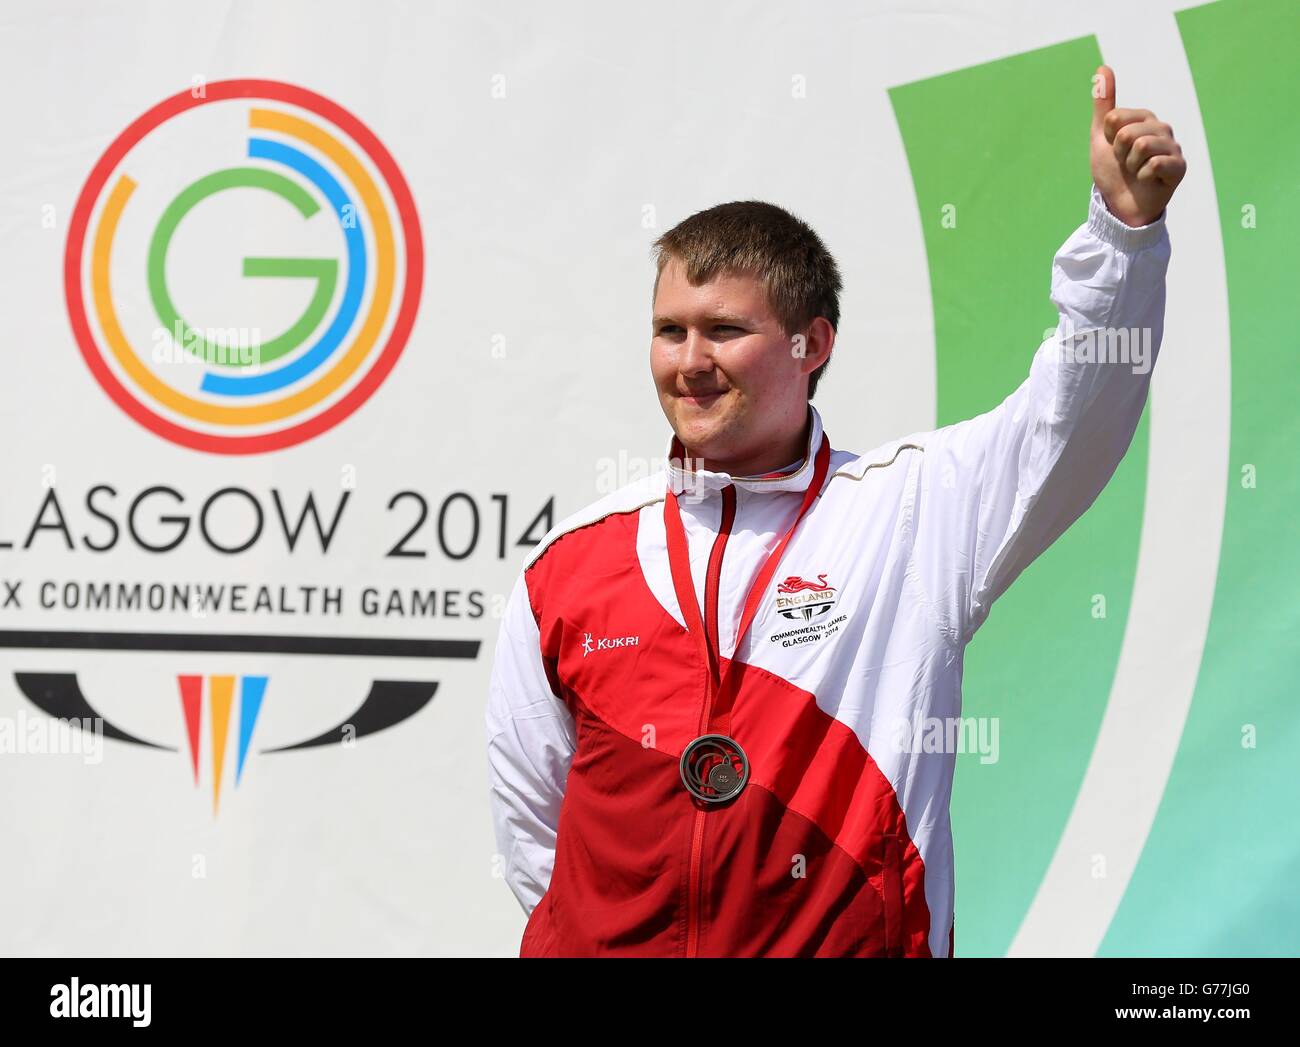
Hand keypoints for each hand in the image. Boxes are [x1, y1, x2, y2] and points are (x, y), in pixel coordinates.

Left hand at [1090, 64, 1186, 226]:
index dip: (1108, 139)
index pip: (1116, 118)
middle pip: (1127, 132)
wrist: (1121, 205)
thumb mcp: (1102, 136)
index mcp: (1144, 119)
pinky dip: (1144, 176)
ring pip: (1142, 146)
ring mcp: (1173, 147)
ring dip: (1131, 165)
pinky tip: (1148, 180)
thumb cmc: (1114, 170)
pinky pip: (1156, 164)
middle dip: (1119, 153)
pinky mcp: (1179, 167)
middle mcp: (1162, 129)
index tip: (1115, 149)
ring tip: (1137, 171)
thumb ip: (1103, 104)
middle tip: (1126, 163)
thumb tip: (1102, 68)